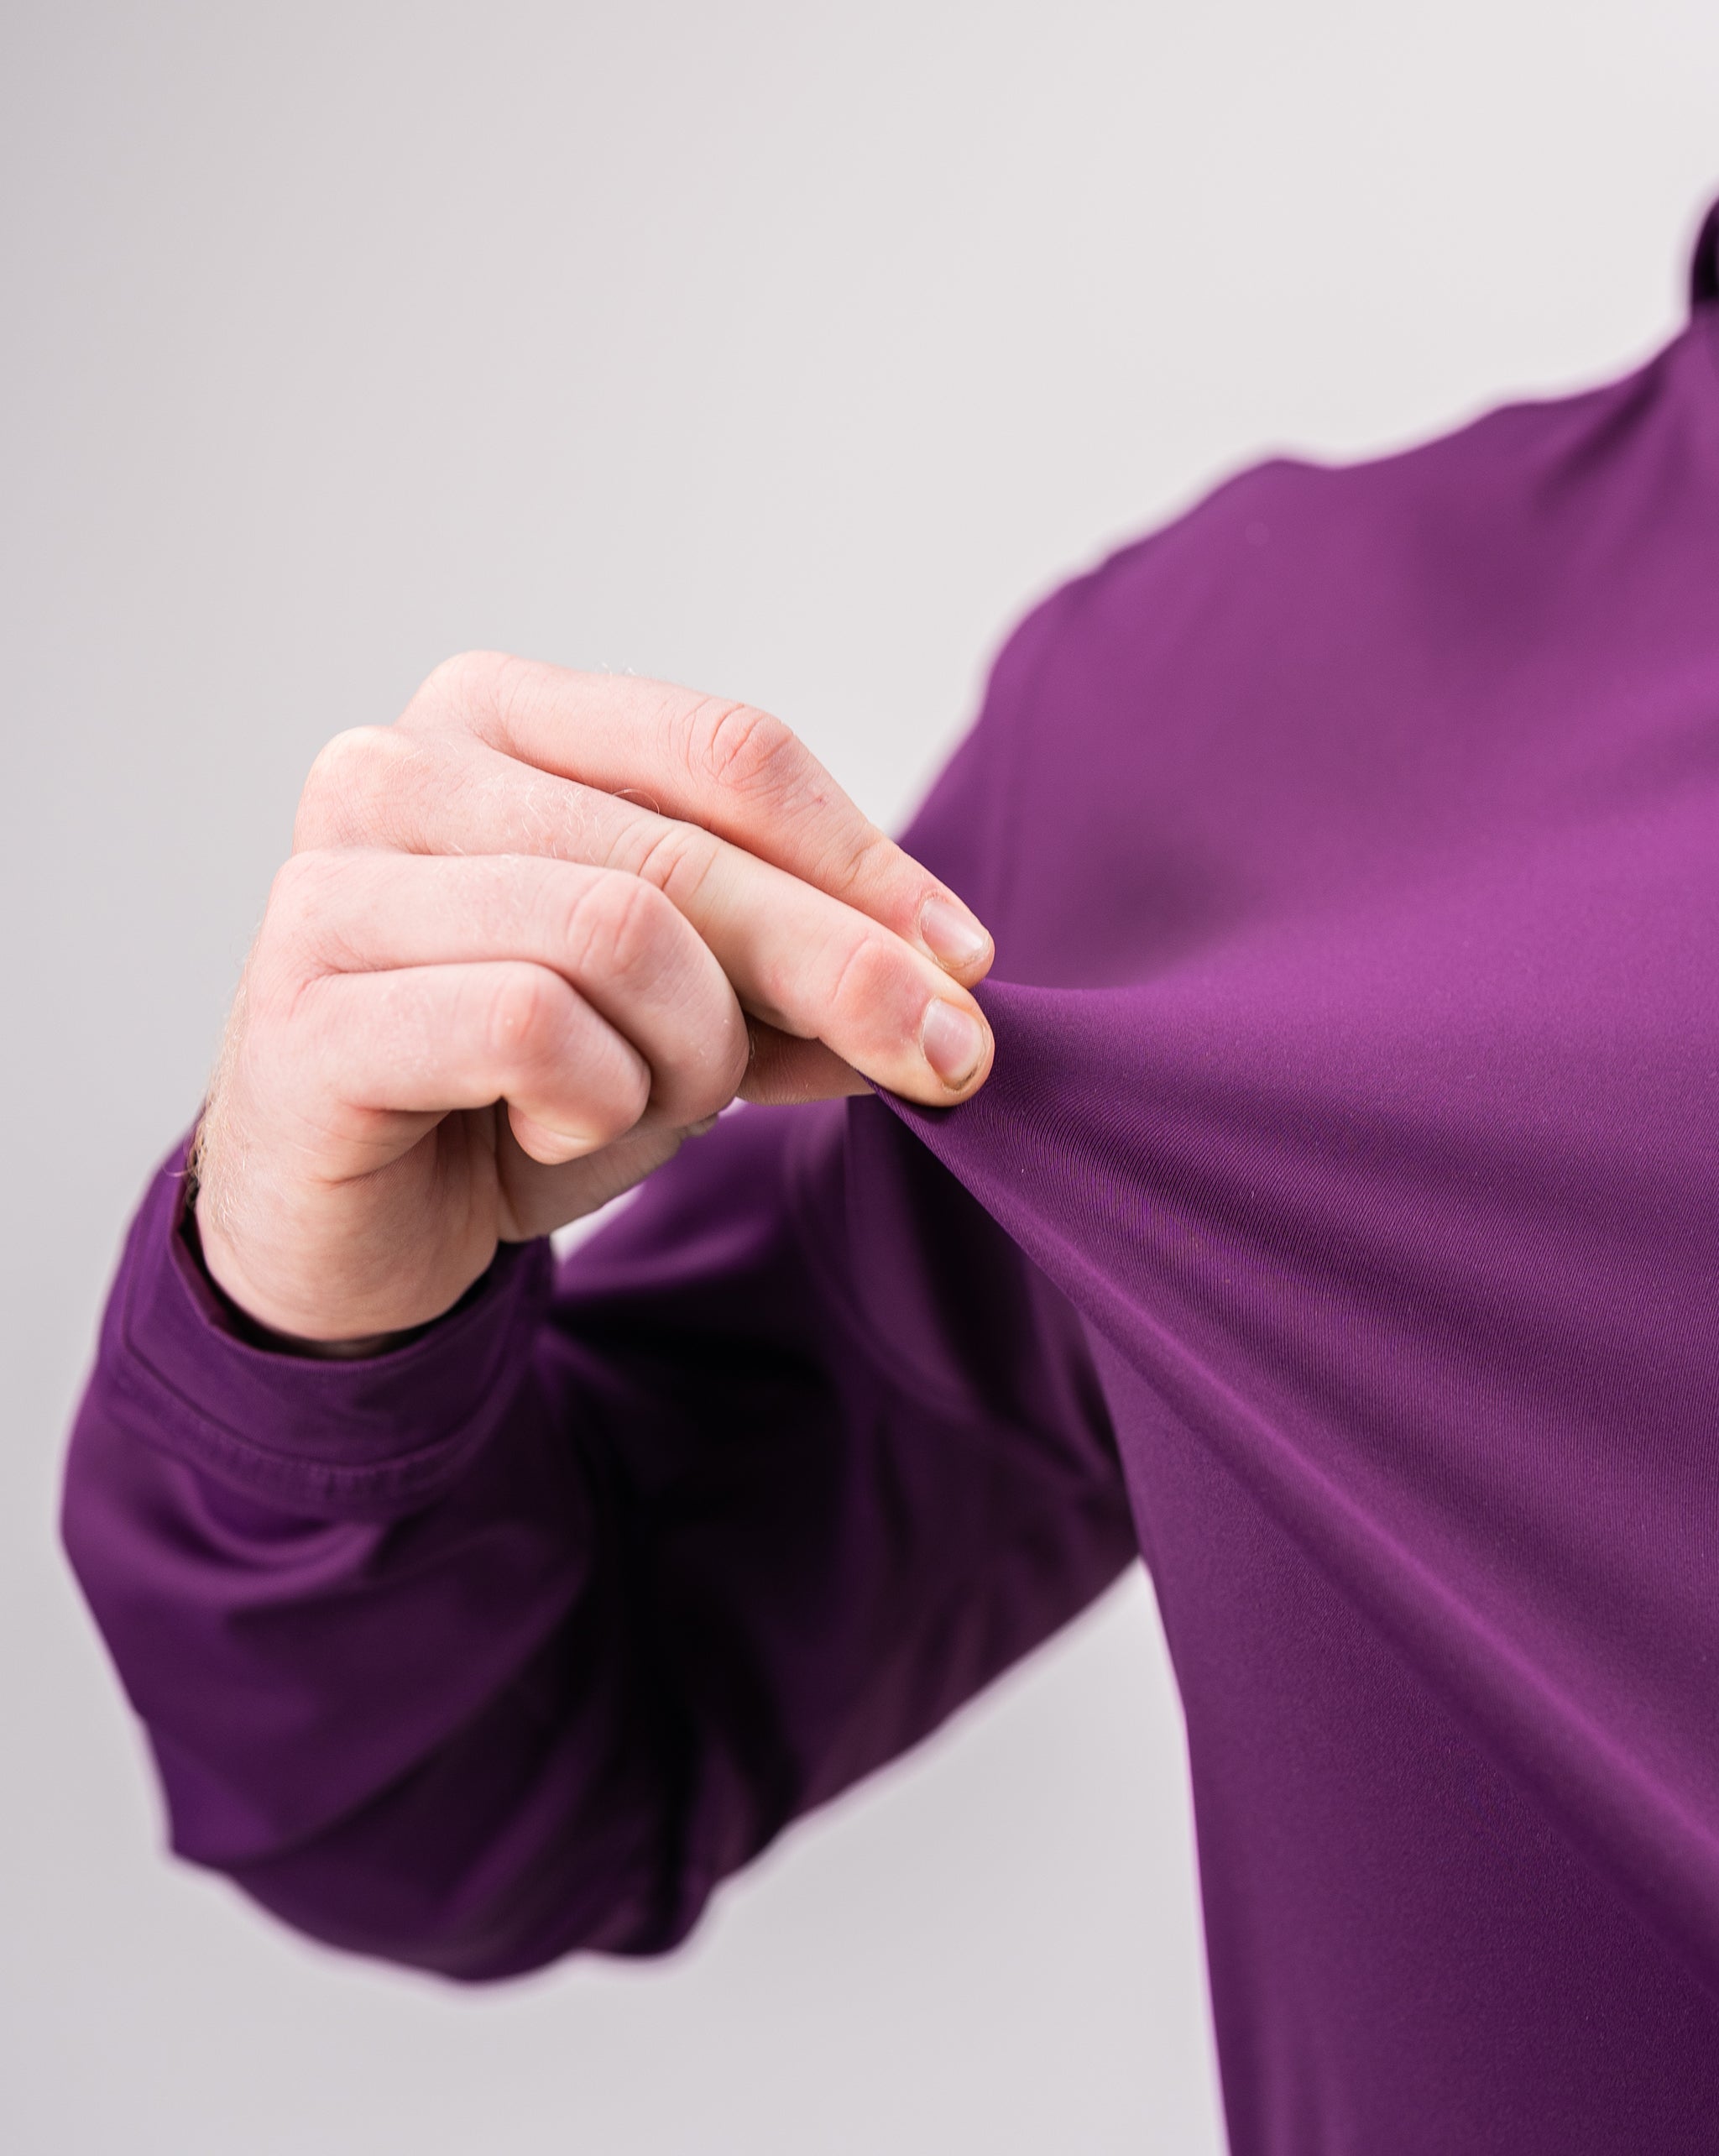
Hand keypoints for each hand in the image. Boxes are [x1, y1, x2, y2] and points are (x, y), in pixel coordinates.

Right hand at [191, 653, 994, 1346]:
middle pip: (688, 849)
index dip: (868, 860)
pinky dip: (591, 1101)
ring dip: (692, 1051)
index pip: (727, 751)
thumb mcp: (688, 1016)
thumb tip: (947, 984)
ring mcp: (332, 880)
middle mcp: (399, 766)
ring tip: (655, 1099)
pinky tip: (549, 1129)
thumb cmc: (515, 1090)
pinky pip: (527, 1025)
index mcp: (498, 717)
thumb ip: (797, 978)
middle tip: (942, 1059)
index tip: (964, 962)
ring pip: (618, 931)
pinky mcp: (306, 1008)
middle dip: (841, 968)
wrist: (355, 1226)